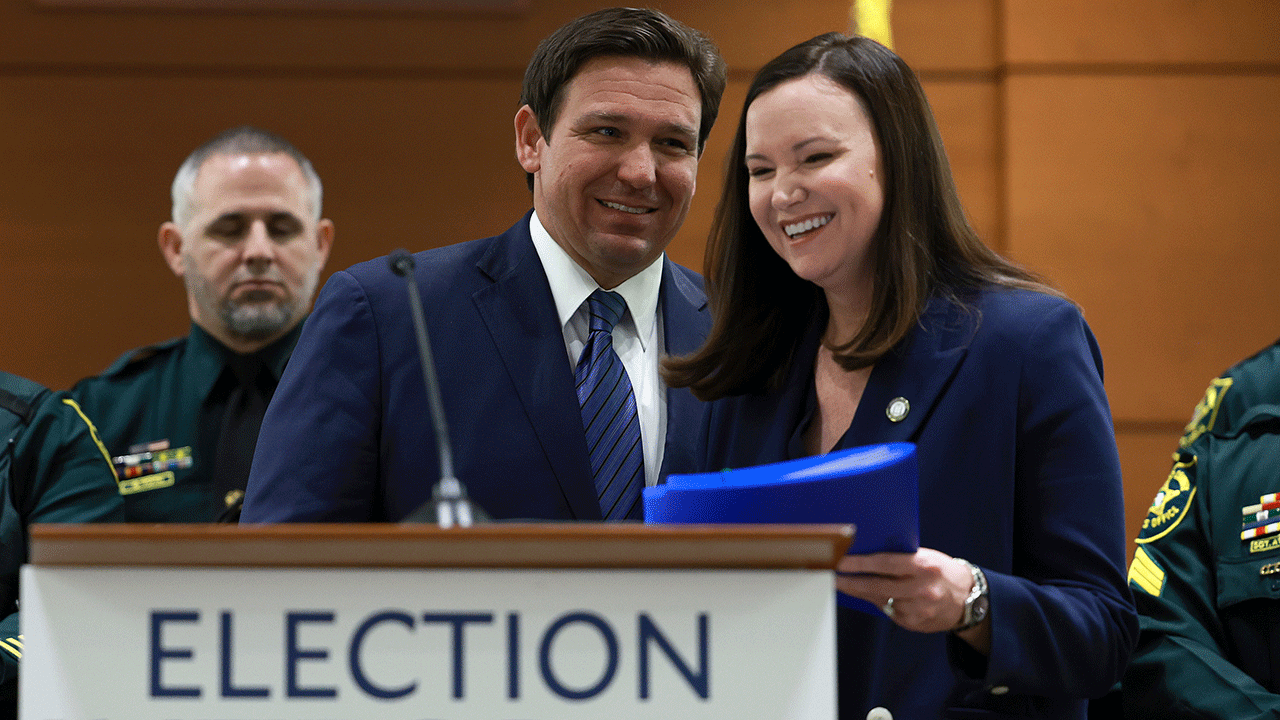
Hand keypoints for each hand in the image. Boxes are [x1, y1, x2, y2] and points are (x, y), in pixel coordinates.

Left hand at [835, 547, 973, 633]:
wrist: (968, 598)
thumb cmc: (942, 572)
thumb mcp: (926, 557)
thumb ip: (900, 558)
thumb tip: (866, 557)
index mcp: (923, 566)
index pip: (884, 563)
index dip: (859, 563)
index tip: (840, 562)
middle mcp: (920, 589)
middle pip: (876, 586)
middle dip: (850, 581)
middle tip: (832, 576)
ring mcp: (917, 609)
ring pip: (879, 600)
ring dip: (861, 592)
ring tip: (845, 584)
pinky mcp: (914, 623)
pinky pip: (888, 612)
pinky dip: (878, 603)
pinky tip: (870, 596)